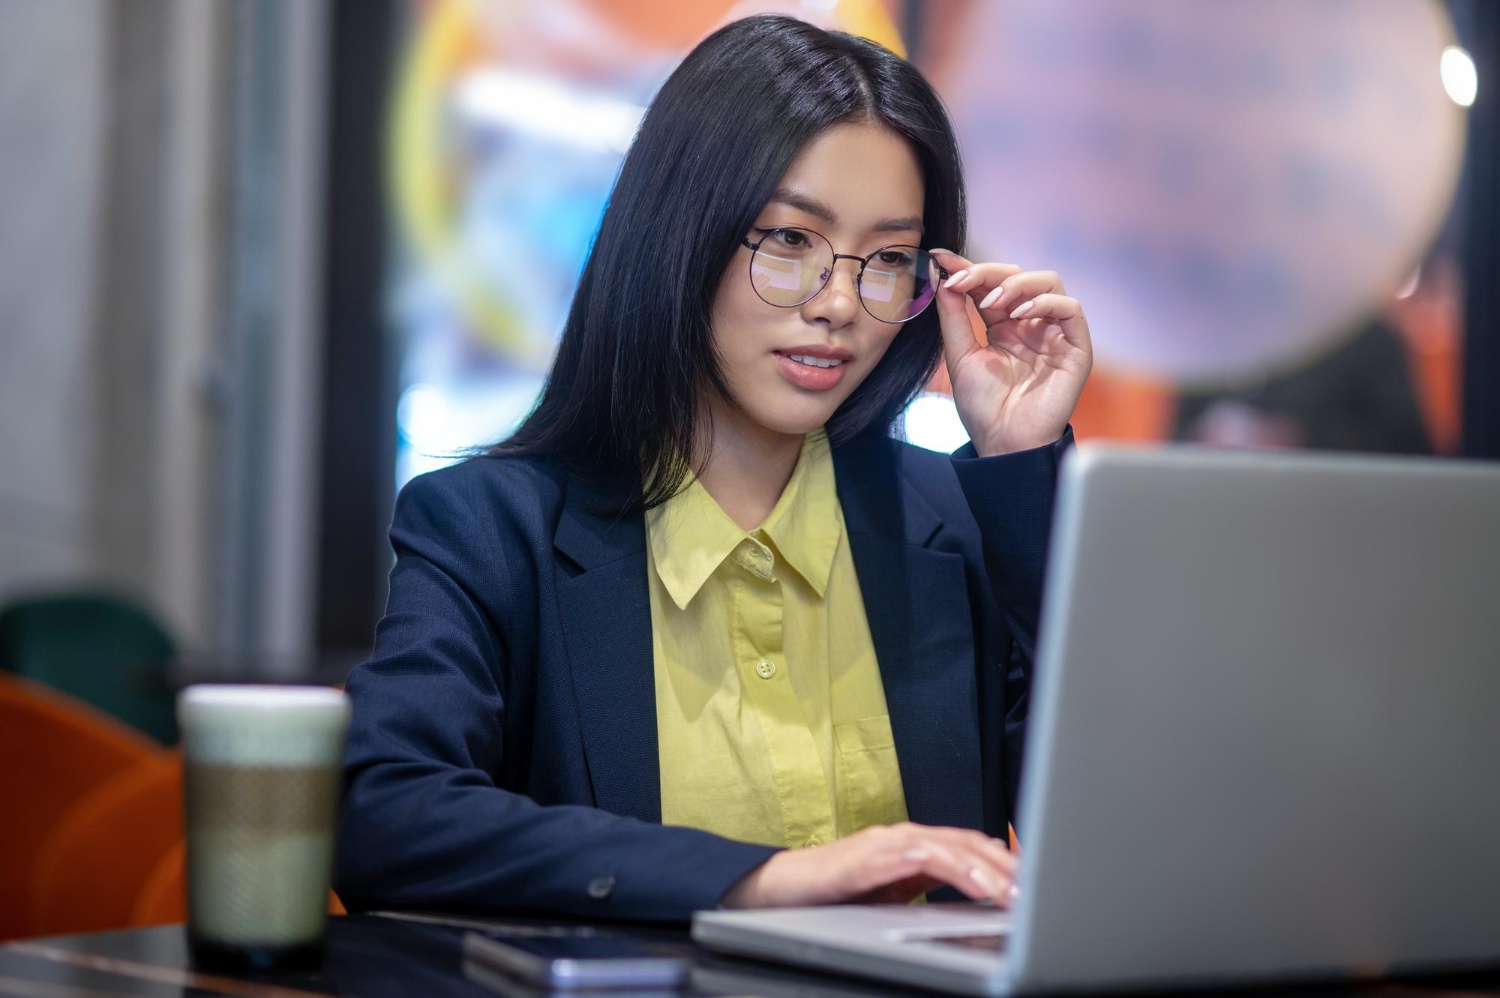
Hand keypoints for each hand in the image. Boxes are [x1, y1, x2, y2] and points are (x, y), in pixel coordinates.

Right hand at [720, 822, 1018, 907]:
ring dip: (985, 869)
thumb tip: (971, 895)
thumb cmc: (832, 895)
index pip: (970, 846)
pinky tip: (968, 880)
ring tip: (1011, 893)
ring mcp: (886, 842)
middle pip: (967, 842)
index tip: (1035, 882)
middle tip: (1038, 889)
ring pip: (948, 846)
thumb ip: (926, 888)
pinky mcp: (868, 857)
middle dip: (1006, 865)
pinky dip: (947, 866)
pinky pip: (917, 856)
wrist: (778, 890)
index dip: (1005, 860)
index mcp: (913, 846)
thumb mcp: (890, 895)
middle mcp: (903, 836)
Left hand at [930, 251, 1092, 456]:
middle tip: (961, 281)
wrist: (1004, 444)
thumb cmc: (983, 407)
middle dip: (987, 272)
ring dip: (1017, 283)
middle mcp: (1031, 324)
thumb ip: (953, 317)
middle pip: (1018, 276)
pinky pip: (1071, 309)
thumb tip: (942, 276)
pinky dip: (1046, 303)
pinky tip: (1019, 315)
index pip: (990, 284)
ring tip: (993, 300)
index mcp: (1003, 325)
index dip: (968, 267)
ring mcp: (1054, 333)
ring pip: (1048, 282)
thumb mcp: (960, 356)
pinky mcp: (1076, 347)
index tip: (940, 258)